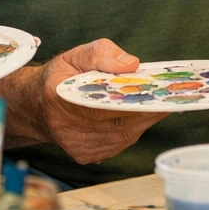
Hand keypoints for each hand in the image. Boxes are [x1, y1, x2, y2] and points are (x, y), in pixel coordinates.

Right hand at [38, 39, 167, 164]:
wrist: (36, 106)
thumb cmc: (60, 77)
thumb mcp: (75, 55)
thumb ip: (101, 54)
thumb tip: (131, 64)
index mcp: (59, 98)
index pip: (101, 103)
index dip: (133, 101)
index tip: (157, 94)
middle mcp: (65, 128)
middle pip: (117, 123)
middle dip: (147, 111)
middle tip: (172, 98)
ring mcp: (75, 146)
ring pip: (121, 136)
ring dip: (144, 121)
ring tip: (164, 104)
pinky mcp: (85, 155)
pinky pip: (117, 143)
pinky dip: (134, 130)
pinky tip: (145, 116)